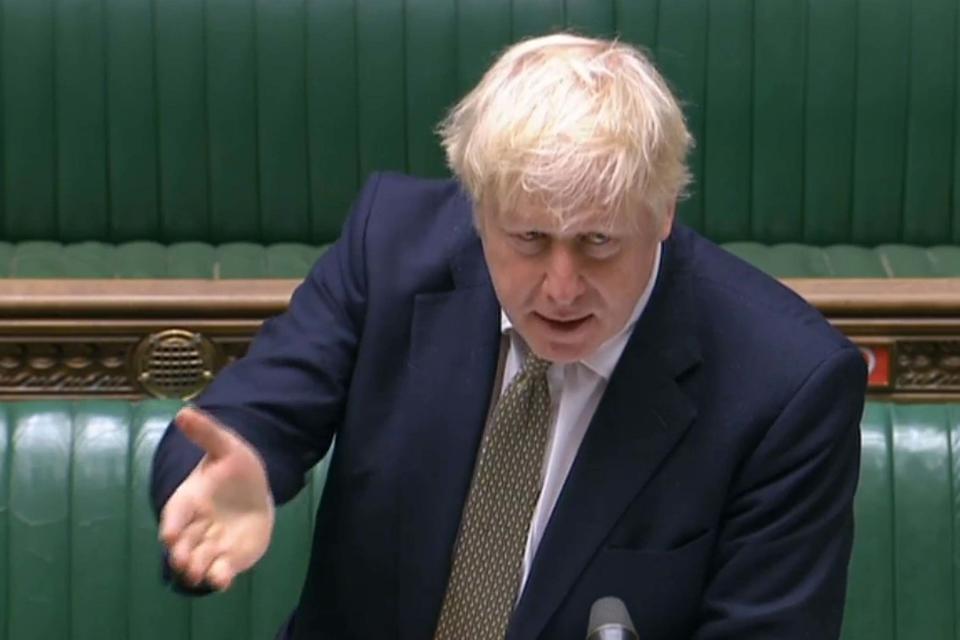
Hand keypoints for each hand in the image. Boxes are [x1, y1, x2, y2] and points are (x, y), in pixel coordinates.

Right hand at [159, 407, 274, 590]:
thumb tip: (183, 412)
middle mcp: (195, 527)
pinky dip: (220, 577)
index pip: (174, 515)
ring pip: (198, 561)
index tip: (169, 535)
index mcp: (188, 501)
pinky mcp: (229, 557)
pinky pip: (221, 570)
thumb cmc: (234, 468)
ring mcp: (211, 545)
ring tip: (199, 574)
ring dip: (197, 569)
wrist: (254, 490)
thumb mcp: (225, 446)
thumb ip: (205, 433)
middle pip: (182, 544)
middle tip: (183, 561)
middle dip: (180, 554)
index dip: (171, 525)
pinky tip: (223, 580)